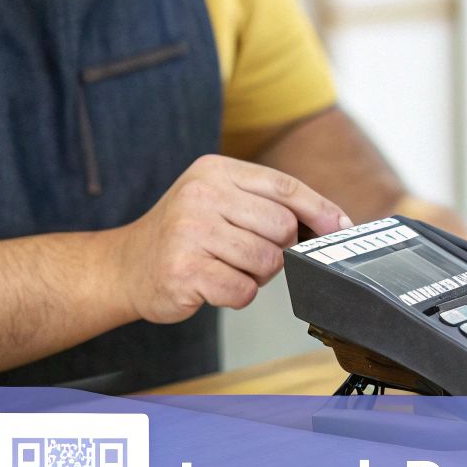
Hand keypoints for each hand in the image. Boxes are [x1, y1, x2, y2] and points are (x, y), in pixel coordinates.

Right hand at [108, 155, 351, 323]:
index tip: (340, 228)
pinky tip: (213, 284)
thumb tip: (335, 222)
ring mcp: (190, 233)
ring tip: (225, 266)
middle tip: (247, 253)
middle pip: (283, 228)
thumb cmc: (185, 236)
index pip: (285, 187)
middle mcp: (202, 195)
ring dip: (256, 275)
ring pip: (267, 263)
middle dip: (278, 250)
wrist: (125, 267)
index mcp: (216, 171)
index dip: (319, 210)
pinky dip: (237, 294)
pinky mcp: (184, 271)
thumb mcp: (221, 201)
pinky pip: (243, 290)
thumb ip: (270, 204)